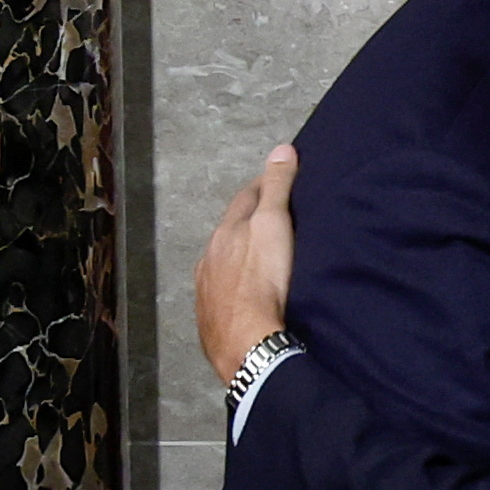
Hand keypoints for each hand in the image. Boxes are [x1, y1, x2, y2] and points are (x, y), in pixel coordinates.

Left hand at [195, 145, 299, 382]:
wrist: (247, 341)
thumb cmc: (263, 279)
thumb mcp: (275, 225)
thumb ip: (277, 188)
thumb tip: (282, 149)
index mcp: (226, 232)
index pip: (246, 198)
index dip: (264, 186)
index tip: (279, 181)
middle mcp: (210, 256)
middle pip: (231, 230)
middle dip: (249, 221)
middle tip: (273, 219)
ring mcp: (207, 287)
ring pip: (223, 261)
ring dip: (239, 255)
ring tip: (260, 258)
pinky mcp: (211, 317)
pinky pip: (223, 291)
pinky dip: (235, 285)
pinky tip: (245, 293)